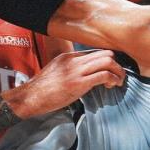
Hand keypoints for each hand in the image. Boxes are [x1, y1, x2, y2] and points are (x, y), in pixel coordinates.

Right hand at [4, 49, 124, 118]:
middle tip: (117, 76)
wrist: (31, 96)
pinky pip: (104, 75)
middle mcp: (73, 60)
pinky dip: (113, 79)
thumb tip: (83, 75)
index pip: (95, 52)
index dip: (106, 62)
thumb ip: (70, 69)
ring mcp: (76, 71)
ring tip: (117, 82)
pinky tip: (111, 86)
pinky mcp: (79, 83)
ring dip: (118, 72)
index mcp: (67, 57)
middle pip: (105, 53)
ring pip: (108, 61)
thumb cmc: (42, 89)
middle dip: (116, 65)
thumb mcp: (56, 72)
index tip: (110, 71)